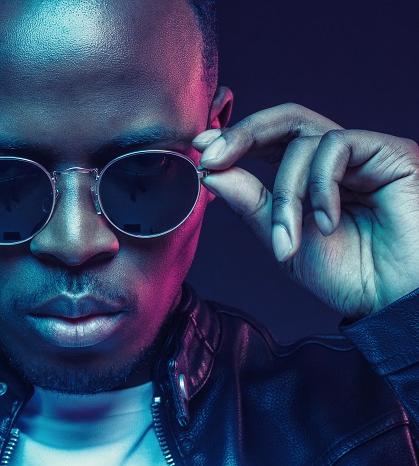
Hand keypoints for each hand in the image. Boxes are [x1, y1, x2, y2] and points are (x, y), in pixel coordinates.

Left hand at [194, 103, 418, 318]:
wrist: (394, 303)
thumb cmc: (348, 276)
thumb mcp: (283, 241)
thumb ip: (251, 205)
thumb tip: (212, 173)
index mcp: (312, 176)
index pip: (270, 141)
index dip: (235, 139)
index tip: (200, 150)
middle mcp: (338, 159)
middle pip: (286, 120)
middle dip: (243, 136)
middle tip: (212, 159)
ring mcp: (365, 153)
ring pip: (304, 142)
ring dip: (286, 193)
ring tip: (288, 239)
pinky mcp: (391, 152)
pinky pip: (337, 147)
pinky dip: (320, 186)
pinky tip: (327, 222)